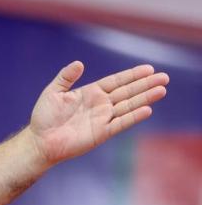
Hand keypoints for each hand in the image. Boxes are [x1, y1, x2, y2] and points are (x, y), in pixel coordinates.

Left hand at [27, 61, 168, 167]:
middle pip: (127, 92)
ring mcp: (102, 119)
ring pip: (128, 106)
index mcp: (90, 93)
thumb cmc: (44, 117)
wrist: (40, 141)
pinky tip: (147, 109)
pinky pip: (120, 123)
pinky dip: (133, 116)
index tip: (149, 69)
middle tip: (164, 77)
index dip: (132, 75)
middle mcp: (100, 105)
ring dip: (145, 98)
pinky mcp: (101, 133)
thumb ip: (66, 77)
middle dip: (145, 84)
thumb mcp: (53, 92)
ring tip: (162, 90)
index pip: (116, 81)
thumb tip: (79, 63)